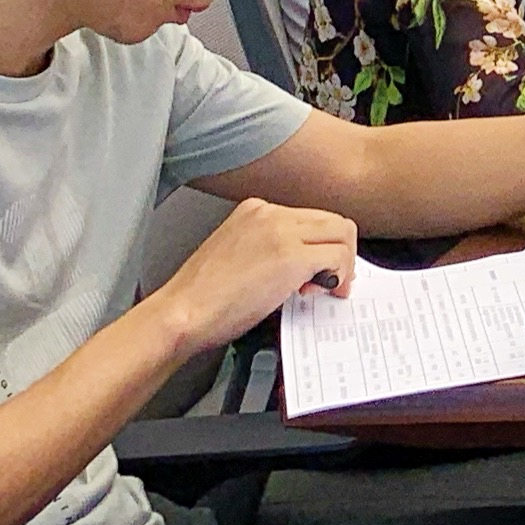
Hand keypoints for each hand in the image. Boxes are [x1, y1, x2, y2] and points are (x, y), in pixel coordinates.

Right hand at [157, 198, 360, 346]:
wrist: (181, 313)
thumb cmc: (201, 297)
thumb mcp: (238, 254)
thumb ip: (271, 248)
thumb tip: (305, 263)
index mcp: (255, 210)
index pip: (311, 217)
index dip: (322, 245)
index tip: (321, 268)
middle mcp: (270, 213)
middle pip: (333, 221)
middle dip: (341, 253)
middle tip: (333, 280)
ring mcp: (282, 232)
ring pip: (343, 234)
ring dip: (344, 265)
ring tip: (327, 289)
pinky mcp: (291, 257)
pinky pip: (338, 257)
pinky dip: (340, 276)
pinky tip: (322, 293)